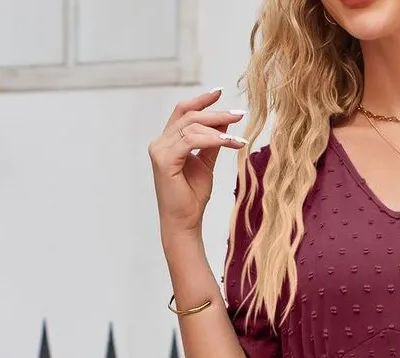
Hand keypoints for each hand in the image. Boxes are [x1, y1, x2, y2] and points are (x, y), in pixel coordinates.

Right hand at [149, 87, 245, 239]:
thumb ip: (212, 143)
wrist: (185, 222)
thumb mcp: (205, 164)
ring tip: (239, 138)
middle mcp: (160, 142)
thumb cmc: (192, 197)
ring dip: (218, 128)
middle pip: (189, 115)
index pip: (183, 112)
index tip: (219, 92)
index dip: (201, 100)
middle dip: (216, 112)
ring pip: (191, 126)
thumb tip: (224, 122)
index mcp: (168, 142)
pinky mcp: (164, 160)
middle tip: (240, 113)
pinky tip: (228, 142)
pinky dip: (211, 139)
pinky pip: (191, 140)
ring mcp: (159, 150)